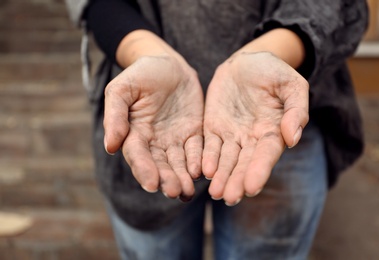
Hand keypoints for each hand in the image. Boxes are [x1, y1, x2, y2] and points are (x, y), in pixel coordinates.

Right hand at [103, 55, 203, 200]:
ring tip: (188, 192)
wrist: (169, 64)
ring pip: (179, 164)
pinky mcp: (193, 134)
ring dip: (183, 178)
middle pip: (160, 166)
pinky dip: (199, 161)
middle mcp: (154, 142)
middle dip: (167, 180)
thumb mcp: (122, 89)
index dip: (144, 170)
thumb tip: (111, 146)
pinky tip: (201, 172)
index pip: (138, 156)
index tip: (151, 185)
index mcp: (134, 134)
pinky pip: (197, 150)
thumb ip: (116, 115)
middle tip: (175, 192)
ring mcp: (175, 140)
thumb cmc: (142, 74)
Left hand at [202, 52, 308, 204]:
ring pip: (225, 160)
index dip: (259, 170)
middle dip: (237, 181)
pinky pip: (209, 146)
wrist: (246, 62)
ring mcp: (231, 135)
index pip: (265, 155)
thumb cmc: (273, 72)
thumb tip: (292, 138)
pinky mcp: (214, 128)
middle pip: (244, 164)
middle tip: (229, 197)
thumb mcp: (291, 85)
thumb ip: (296, 110)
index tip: (252, 187)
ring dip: (221, 177)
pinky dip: (207, 159)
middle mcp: (251, 139)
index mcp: (272, 132)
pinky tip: (203, 171)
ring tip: (215, 193)